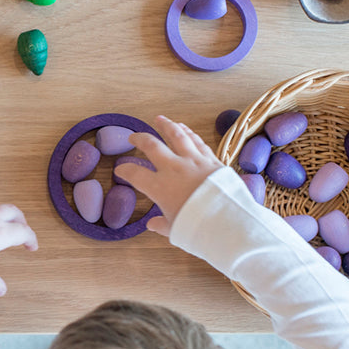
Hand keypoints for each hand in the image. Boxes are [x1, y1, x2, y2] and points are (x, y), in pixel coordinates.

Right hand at [115, 115, 223, 236]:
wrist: (228, 222)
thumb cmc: (198, 228)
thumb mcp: (175, 230)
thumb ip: (162, 224)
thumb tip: (152, 224)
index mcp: (160, 187)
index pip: (135, 174)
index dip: (125, 170)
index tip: (120, 168)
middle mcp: (174, 169)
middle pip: (152, 146)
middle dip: (140, 139)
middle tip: (133, 137)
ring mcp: (194, 161)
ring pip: (177, 136)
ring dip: (166, 126)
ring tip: (159, 119)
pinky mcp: (212, 160)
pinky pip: (197, 141)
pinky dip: (188, 133)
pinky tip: (184, 128)